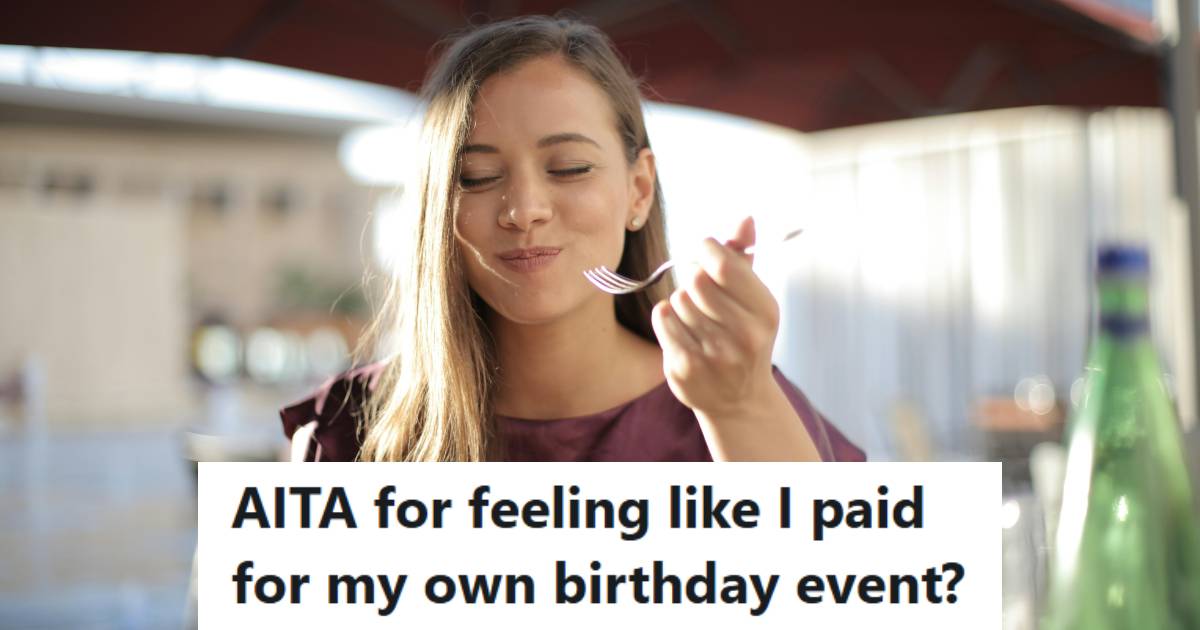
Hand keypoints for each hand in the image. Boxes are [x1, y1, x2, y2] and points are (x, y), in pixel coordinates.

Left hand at [651, 216, 781, 418]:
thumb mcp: (753, 298)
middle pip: (696, 280)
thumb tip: (745, 218)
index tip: (705, 252)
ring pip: (678, 299)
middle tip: (700, 289)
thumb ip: (744, 257)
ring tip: (697, 318)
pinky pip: (663, 318)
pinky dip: (667, 317)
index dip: (706, 249)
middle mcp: (744, 335)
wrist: (739, 399)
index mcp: (765, 312)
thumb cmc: (744, 336)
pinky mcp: (685, 368)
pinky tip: (682, 330)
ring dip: (682, 301)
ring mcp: (714, 354)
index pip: (723, 264)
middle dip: (693, 277)